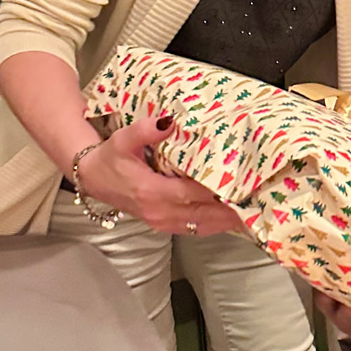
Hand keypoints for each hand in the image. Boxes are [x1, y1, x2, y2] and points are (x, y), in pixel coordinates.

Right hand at [77, 116, 242, 235]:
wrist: (93, 178)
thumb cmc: (111, 157)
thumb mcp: (123, 139)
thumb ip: (145, 131)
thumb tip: (168, 121)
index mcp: (150, 192)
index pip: (190, 195)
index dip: (215, 192)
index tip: (239, 185)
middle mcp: (158, 212)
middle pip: (202, 215)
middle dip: (230, 211)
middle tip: (257, 202)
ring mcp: (161, 222)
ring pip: (200, 226)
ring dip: (226, 221)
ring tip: (252, 212)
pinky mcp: (163, 224)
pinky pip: (194, 229)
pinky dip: (214, 225)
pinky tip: (231, 219)